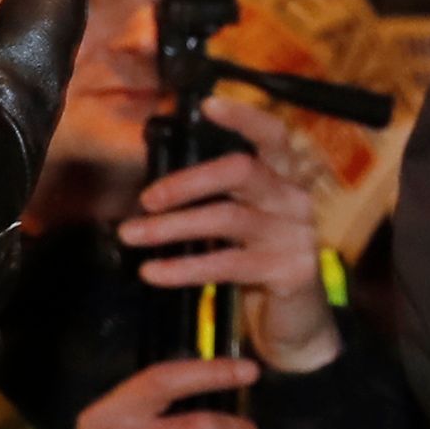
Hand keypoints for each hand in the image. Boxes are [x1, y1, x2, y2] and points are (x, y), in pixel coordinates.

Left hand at [125, 94, 338, 371]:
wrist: (297, 323)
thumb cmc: (258, 264)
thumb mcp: (242, 224)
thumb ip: (218, 199)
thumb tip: (158, 188)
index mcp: (284, 179)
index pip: (272, 135)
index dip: (243, 118)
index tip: (207, 106)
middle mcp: (294, 199)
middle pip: (241, 171)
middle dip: (187, 181)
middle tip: (146, 199)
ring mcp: (296, 235)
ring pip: (227, 218)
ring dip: (171, 227)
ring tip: (132, 236)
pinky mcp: (290, 270)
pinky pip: (226, 263)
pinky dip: (183, 267)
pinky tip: (153, 271)